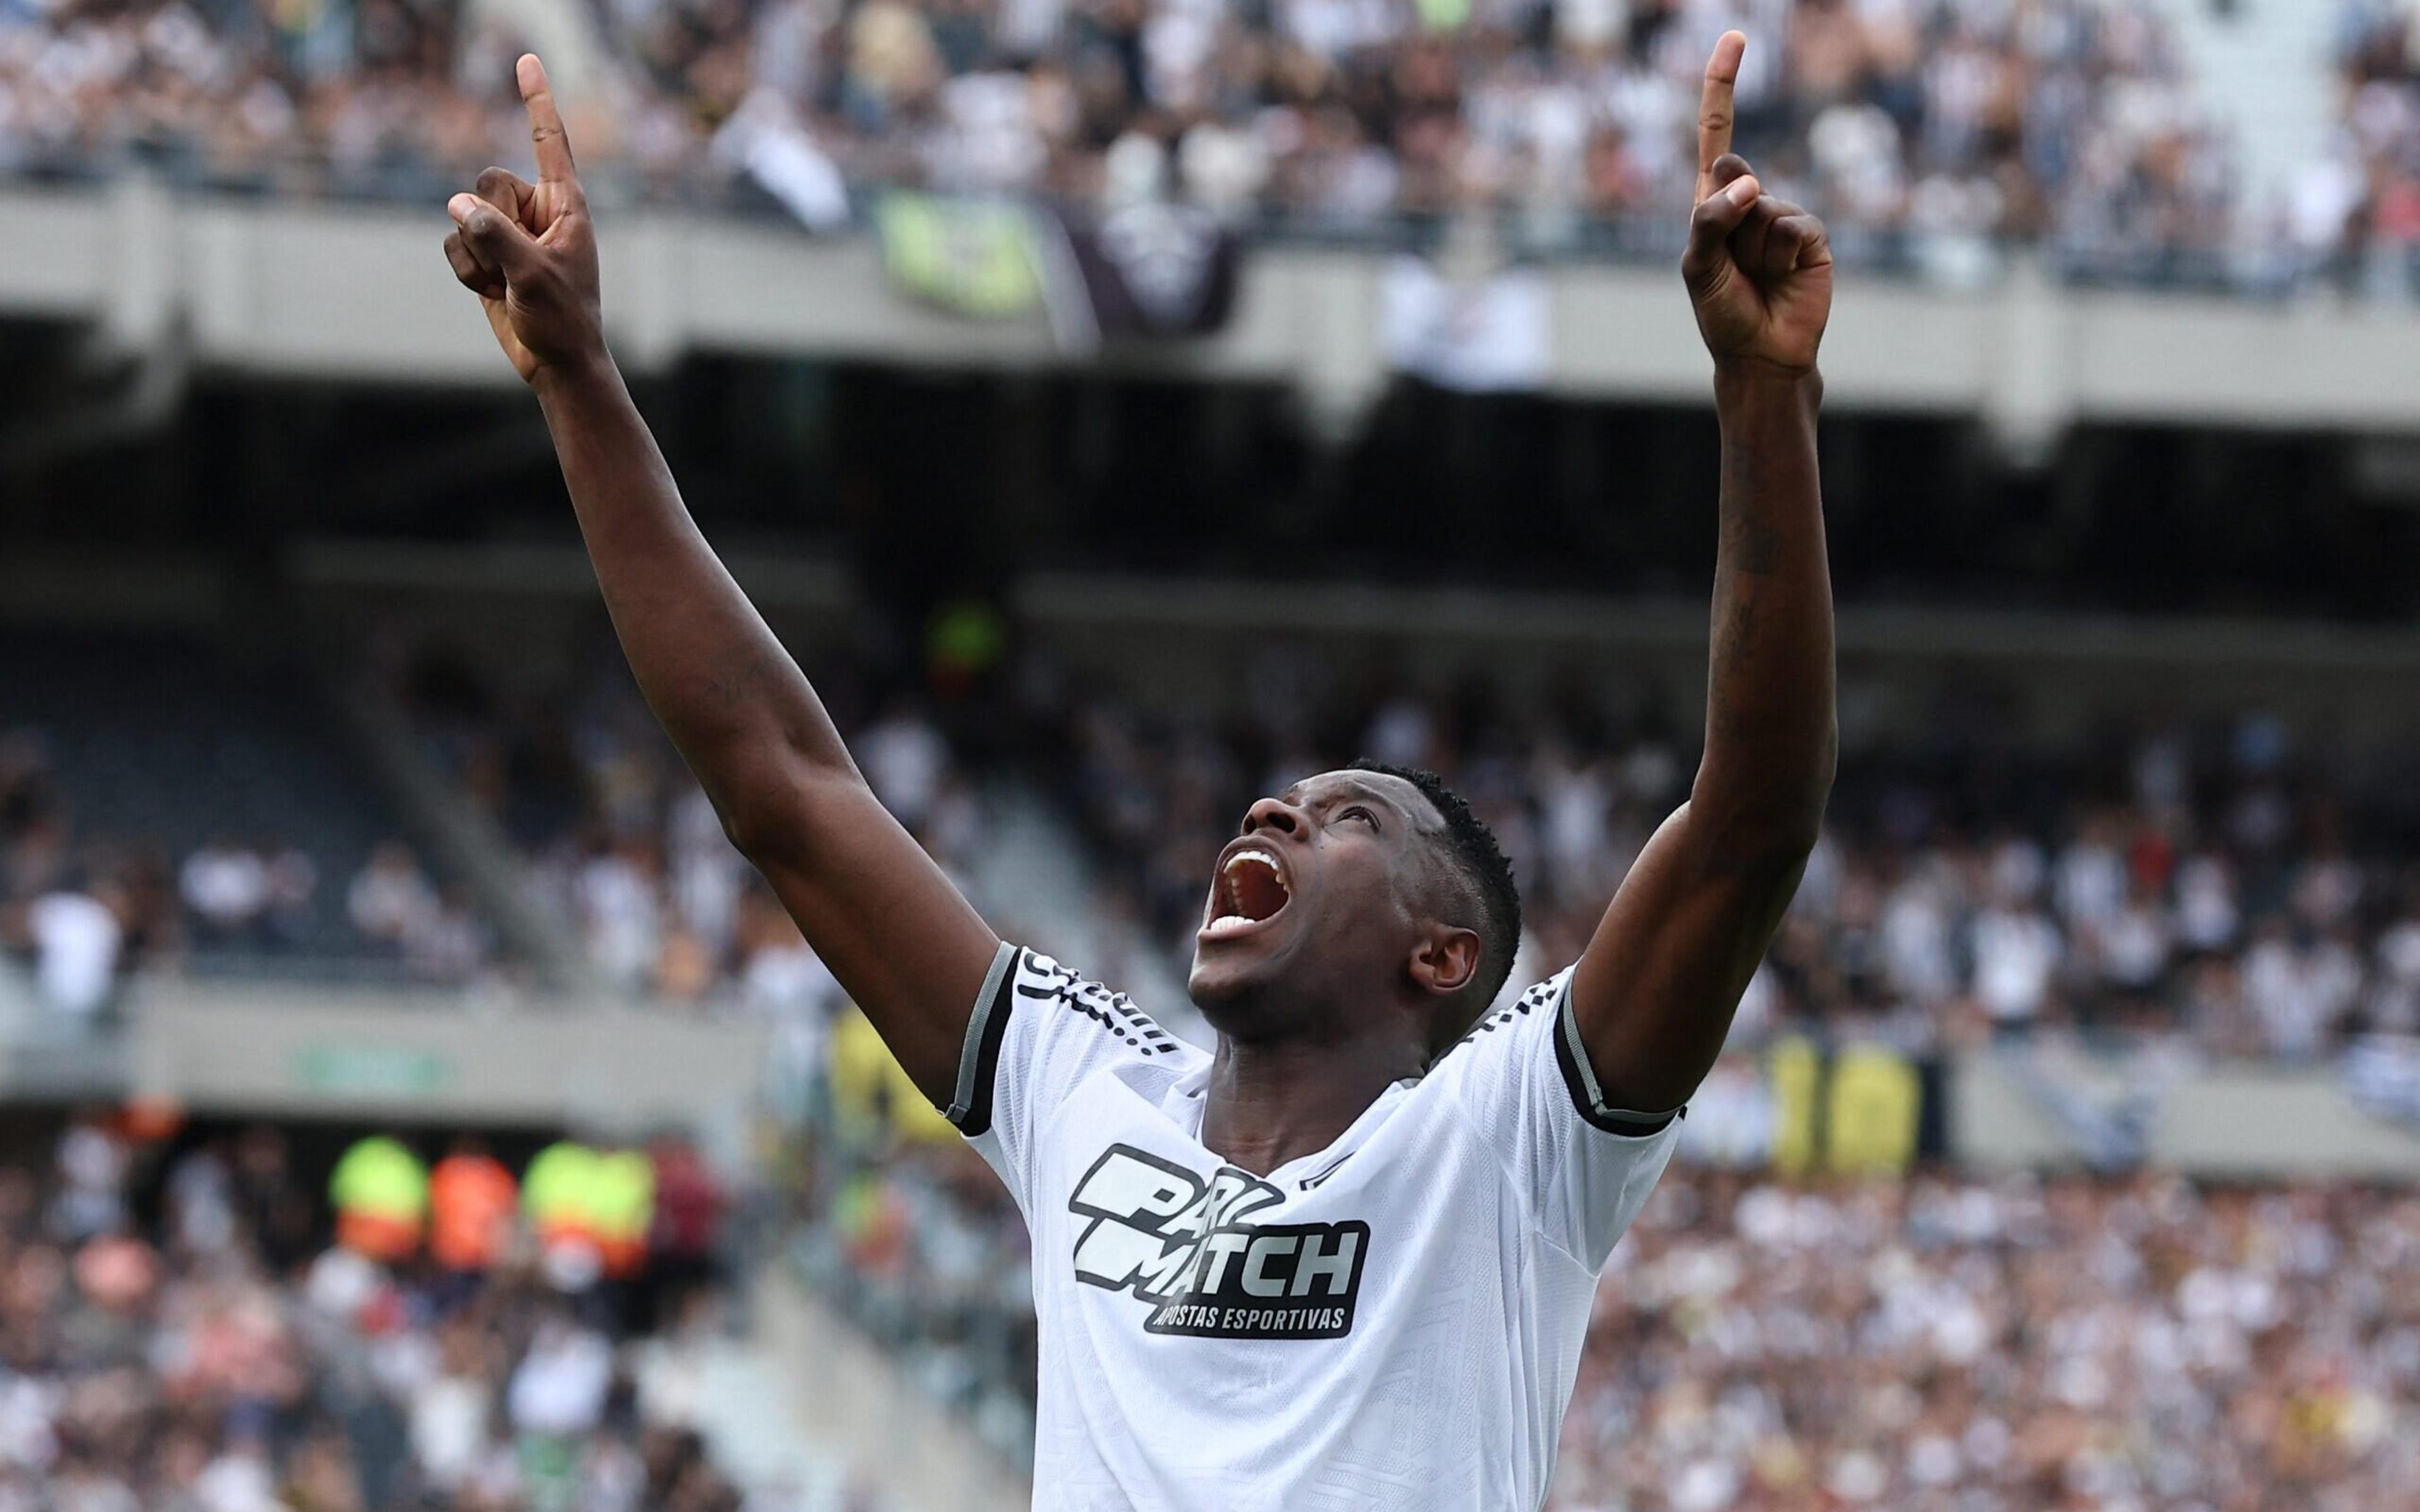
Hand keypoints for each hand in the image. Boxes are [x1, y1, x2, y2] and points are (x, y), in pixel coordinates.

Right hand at [443, 55, 604, 385]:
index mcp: (566, 205)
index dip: (535, 99)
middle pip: (486, 181)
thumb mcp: (532, 275)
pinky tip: (491, 292)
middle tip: (516, 261)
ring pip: (462, 215)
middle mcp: (537, 210)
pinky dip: (466, 271)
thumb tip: (457, 204)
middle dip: (487, 221)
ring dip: (476, 256)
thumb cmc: (562, 319)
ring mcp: (509, 232)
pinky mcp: (488, 255)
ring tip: (507, 284)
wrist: (556, 363)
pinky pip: (453, 245)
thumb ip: (495, 234)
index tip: (527, 59)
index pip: (548, 141)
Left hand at [1681, 32, 1831, 377]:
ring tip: (1756, 277)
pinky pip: (1793, 226)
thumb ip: (1711, 221)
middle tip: (1732, 263)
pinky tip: (1783, 278)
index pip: (1717, 132)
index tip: (1735, 37)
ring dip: (1754, 249)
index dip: (1723, 86)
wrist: (1763, 354)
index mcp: (1713, 202)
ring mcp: (1782, 215)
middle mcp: (1750, 201)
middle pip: (1737, 173)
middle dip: (1728, 216)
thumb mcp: (1699, 268)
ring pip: (1764, 209)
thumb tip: (1750, 181)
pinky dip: (1782, 254)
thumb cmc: (1722, 312)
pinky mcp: (1812, 235)